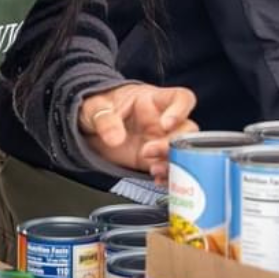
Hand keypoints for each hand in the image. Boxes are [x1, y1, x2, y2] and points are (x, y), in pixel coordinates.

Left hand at [79, 83, 197, 182]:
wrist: (91, 128)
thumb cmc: (99, 108)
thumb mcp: (95, 107)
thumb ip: (105, 120)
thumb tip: (115, 138)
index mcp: (153, 100)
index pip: (181, 98)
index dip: (180, 110)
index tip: (165, 124)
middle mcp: (163, 120)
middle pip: (187, 129)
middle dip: (175, 143)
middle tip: (150, 150)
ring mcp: (160, 141)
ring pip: (183, 151)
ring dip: (173, 162)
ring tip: (153, 168)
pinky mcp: (153, 160)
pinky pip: (170, 168)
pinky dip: (168, 176)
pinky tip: (158, 179)